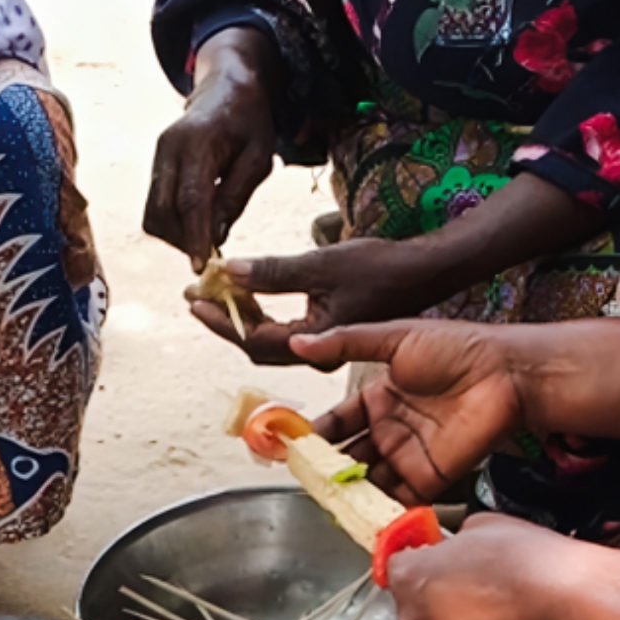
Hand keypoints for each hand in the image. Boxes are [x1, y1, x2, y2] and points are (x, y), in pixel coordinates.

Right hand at [143, 28, 277, 265]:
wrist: (226, 87)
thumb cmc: (249, 121)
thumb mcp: (258, 158)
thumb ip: (235, 196)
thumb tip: (215, 237)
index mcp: (196, 142)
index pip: (190, 199)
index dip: (194, 236)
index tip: (201, 266)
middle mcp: (167, 149)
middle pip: (163, 212)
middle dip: (184, 240)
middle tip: (211, 254)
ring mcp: (157, 159)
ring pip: (153, 215)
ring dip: (176, 236)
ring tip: (205, 239)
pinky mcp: (156, 168)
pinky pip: (156, 208)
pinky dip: (173, 225)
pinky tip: (197, 225)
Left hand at [191, 237, 449, 364]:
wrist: (424, 272)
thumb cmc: (380, 267)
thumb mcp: (321, 264)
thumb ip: (272, 272)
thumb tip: (228, 271)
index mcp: (318, 342)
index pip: (254, 340)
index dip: (221, 320)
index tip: (196, 299)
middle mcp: (319, 355)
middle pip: (257, 348)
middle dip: (225, 321)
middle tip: (199, 295)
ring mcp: (324, 349)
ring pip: (270, 343)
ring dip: (241, 318)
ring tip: (218, 292)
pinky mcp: (328, 338)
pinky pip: (285, 335)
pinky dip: (262, 316)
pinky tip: (249, 294)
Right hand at [292, 321, 526, 500]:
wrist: (505, 373)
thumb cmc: (456, 348)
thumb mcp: (394, 337)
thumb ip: (345, 343)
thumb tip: (297, 342)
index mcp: (379, 397)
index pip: (337, 422)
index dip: (314, 434)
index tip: (288, 445)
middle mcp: (390, 430)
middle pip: (348, 456)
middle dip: (324, 468)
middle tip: (301, 477)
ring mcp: (408, 456)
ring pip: (367, 480)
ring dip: (345, 491)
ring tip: (321, 498)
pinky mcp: (429, 478)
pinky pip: (397, 500)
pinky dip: (376, 510)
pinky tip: (354, 514)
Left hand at [388, 515, 586, 619]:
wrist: (563, 598)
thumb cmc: (525, 559)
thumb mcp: (478, 526)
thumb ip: (451, 542)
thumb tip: (451, 549)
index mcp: (409, 576)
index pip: (396, 567)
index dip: (419, 560)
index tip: (433, 560)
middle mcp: (414, 617)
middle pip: (412, 603)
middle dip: (434, 594)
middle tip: (469, 584)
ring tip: (488, 608)